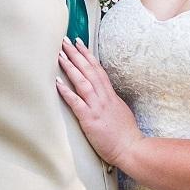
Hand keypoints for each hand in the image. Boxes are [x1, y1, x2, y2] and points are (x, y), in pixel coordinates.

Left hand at [55, 38, 143, 170]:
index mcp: (110, 95)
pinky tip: (57, 82)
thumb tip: (105, 95)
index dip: (88, 55)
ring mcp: (97, 107)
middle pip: (89, 71)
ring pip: (82, 82)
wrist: (131, 148)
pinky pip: (76, 102)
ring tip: (60, 55)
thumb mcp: (120, 111)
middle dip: (76, 54)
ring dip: (70, 67)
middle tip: (65, 41)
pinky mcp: (90, 119)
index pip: (98, 69)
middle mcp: (104, 98)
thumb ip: (111, 101)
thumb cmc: (126, 134)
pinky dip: (66, 91)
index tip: (79, 43)